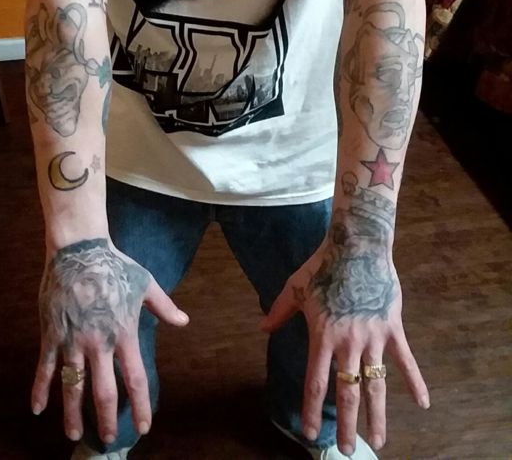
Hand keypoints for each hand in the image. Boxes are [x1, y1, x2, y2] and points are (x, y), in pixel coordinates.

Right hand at [31, 237, 188, 445]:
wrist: (80, 249)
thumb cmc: (114, 266)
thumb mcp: (144, 284)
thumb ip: (164, 306)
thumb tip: (184, 321)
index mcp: (124, 333)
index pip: (135, 379)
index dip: (140, 406)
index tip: (143, 427)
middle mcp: (99, 343)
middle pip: (103, 392)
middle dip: (106, 419)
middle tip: (108, 439)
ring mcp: (73, 340)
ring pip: (73, 386)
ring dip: (72, 414)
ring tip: (74, 434)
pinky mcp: (52, 334)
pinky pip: (45, 367)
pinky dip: (39, 389)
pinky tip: (37, 409)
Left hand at [260, 233, 428, 454]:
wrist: (357, 246)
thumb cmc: (324, 266)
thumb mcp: (295, 287)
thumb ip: (280, 311)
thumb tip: (262, 327)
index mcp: (323, 335)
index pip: (316, 381)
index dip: (312, 409)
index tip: (309, 433)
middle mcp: (348, 342)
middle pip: (347, 391)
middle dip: (347, 424)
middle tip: (348, 449)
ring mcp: (373, 337)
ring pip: (376, 384)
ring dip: (377, 415)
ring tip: (379, 441)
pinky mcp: (392, 328)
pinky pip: (405, 361)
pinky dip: (415, 383)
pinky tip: (423, 404)